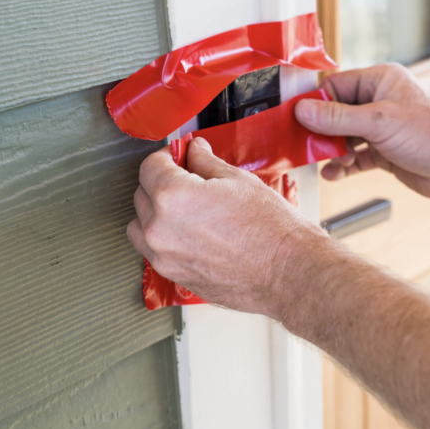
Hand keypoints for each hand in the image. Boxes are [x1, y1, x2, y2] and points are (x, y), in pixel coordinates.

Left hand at [126, 138, 335, 317]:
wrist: (289, 271)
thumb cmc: (272, 231)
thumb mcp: (239, 181)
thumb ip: (206, 163)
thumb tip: (194, 152)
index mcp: (173, 197)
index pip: (150, 166)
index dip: (166, 156)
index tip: (178, 157)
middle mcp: (160, 229)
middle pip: (141, 194)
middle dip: (161, 183)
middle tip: (188, 179)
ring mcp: (164, 257)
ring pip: (140, 226)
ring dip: (155, 213)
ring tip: (185, 209)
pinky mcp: (174, 276)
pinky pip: (155, 251)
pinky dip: (165, 239)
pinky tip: (192, 232)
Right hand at [294, 64, 429, 199]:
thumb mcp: (379, 123)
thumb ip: (337, 117)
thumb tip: (303, 110)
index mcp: (381, 80)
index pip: (336, 86)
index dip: (315, 104)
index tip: (297, 121)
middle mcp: (381, 101)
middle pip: (337, 112)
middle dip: (322, 131)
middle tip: (305, 145)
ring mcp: (384, 128)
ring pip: (345, 136)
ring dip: (332, 151)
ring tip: (325, 162)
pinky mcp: (387, 151)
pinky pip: (356, 156)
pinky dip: (344, 165)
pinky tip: (334, 174)